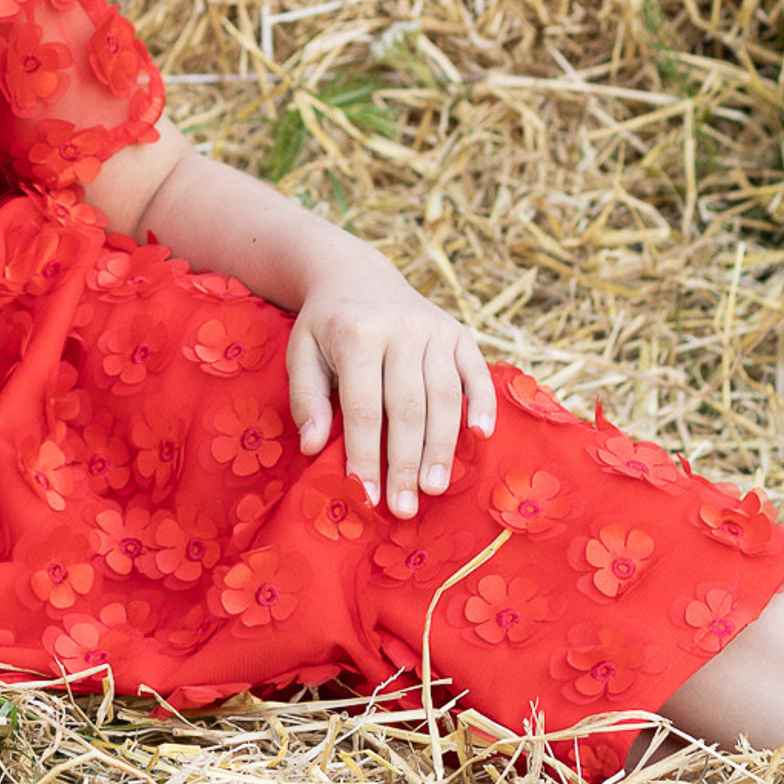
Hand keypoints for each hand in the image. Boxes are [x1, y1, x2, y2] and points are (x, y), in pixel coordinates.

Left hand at [285, 259, 497, 517]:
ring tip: (434, 487)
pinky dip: (483, 404)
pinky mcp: (458, 331)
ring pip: (444, 396)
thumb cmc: (325, 325)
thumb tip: (314, 448)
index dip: (367, 456)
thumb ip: (307, 399)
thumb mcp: (300, 353)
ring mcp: (434, 328)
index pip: (364, 409)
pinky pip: (476, 372)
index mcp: (357, 334)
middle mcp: (400, 328)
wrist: (356, 274)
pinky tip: (480, 437)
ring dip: (442, 446)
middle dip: (406, 463)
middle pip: (408, 408)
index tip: (367, 498)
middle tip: (404, 508)